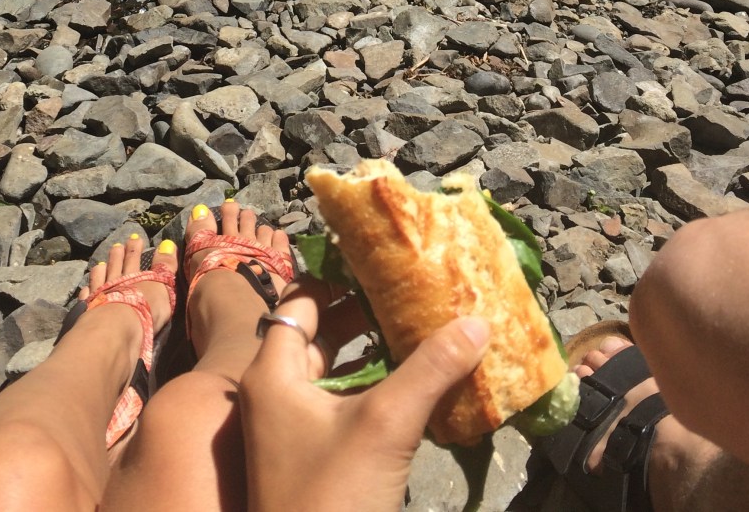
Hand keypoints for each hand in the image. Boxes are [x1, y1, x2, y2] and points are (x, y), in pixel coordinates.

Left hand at [239, 279, 489, 511]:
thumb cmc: (333, 498)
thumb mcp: (386, 425)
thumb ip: (430, 369)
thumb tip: (476, 320)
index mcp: (271, 372)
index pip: (300, 301)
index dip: (339, 277)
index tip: (384, 260)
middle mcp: (276, 392)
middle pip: (320, 332)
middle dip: (368, 312)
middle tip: (415, 289)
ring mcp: (295, 428)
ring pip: (337, 369)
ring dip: (377, 350)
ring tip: (425, 326)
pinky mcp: (317, 457)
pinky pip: (346, 404)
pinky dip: (378, 387)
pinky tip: (421, 382)